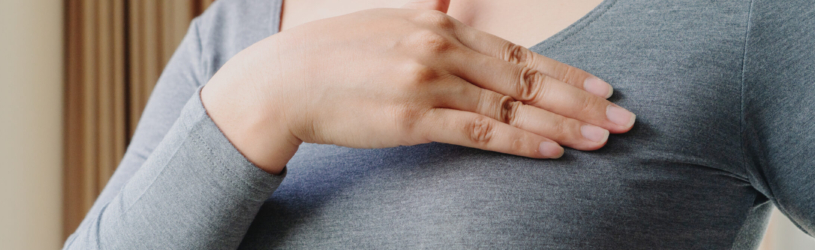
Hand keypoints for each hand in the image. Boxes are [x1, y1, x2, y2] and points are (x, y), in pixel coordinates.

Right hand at [201, 0, 635, 173]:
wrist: (282, 82)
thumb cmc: (331, 55)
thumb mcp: (383, 22)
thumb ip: (422, 15)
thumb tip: (445, 0)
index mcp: (438, 25)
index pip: (517, 54)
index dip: (566, 72)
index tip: (602, 86)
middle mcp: (441, 49)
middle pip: (526, 79)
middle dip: (580, 98)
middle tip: (622, 117)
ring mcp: (429, 83)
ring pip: (512, 107)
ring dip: (563, 124)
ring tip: (602, 138)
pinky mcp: (413, 119)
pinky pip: (480, 132)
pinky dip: (521, 143)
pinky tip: (553, 151)